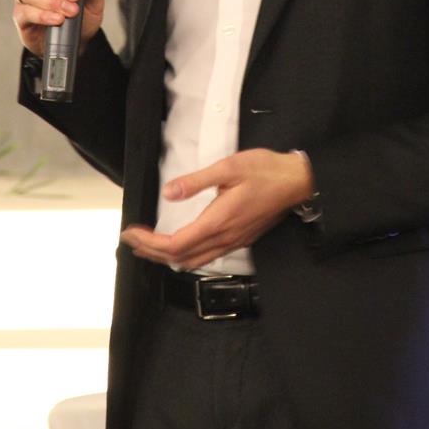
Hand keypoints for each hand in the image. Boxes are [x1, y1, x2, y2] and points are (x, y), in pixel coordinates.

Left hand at [119, 148, 313, 270]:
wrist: (297, 182)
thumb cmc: (266, 172)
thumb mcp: (229, 167)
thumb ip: (196, 181)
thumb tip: (169, 192)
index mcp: (219, 221)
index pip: (175, 244)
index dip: (149, 243)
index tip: (132, 232)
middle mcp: (225, 237)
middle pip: (180, 257)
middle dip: (151, 251)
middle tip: (131, 239)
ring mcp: (233, 241)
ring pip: (193, 261)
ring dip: (167, 257)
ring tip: (148, 246)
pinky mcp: (240, 238)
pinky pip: (207, 256)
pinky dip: (185, 255)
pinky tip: (179, 247)